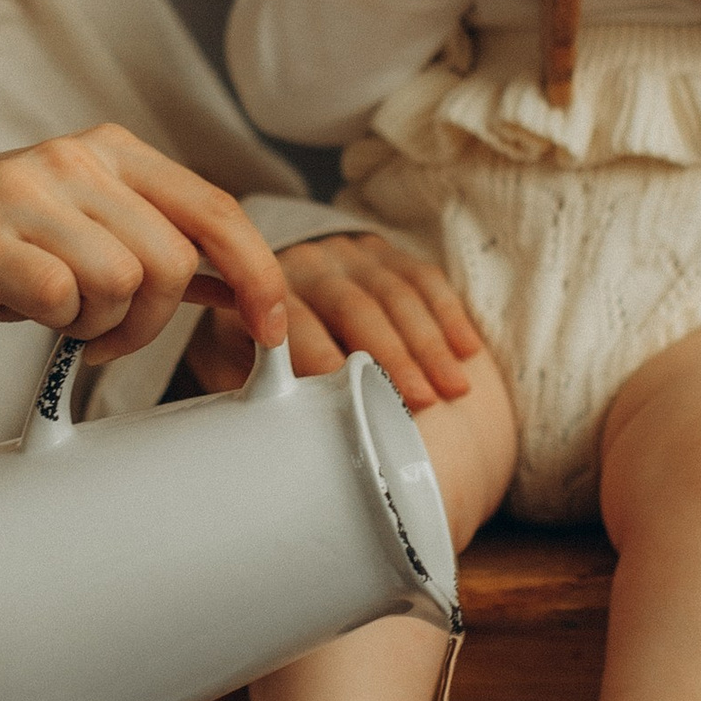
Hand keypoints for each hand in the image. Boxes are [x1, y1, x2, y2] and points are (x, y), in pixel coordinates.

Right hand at [0, 127, 288, 367]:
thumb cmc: (2, 244)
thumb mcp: (91, 227)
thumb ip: (163, 244)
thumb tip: (244, 286)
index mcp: (113, 149)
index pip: (215, 208)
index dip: (257, 273)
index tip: (271, 329)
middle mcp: (72, 157)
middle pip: (171, 260)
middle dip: (152, 321)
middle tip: (109, 336)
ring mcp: (22, 190)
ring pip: (120, 282)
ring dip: (98, 325)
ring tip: (59, 317)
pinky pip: (59, 298)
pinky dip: (56, 325)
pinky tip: (28, 314)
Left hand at [189, 232, 483, 406]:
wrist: (272, 283)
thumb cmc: (255, 348)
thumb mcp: (234, 365)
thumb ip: (247, 396)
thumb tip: (267, 448)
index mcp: (262, 295)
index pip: (296, 322)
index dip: (323, 356)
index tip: (350, 399)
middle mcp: (307, 264)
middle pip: (355, 307)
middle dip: (392, 357)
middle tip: (420, 402)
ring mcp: (349, 254)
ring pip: (396, 294)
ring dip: (429, 345)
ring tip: (454, 389)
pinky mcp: (385, 252)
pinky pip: (424, 278)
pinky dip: (448, 315)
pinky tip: (467, 351)